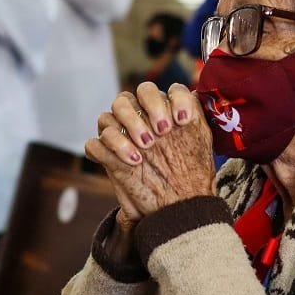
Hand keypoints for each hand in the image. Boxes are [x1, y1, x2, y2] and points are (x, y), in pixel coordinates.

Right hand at [85, 82, 215, 218]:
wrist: (180, 202)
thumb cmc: (192, 169)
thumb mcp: (200, 138)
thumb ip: (195, 112)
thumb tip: (193, 92)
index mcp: (154, 111)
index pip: (148, 91)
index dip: (163, 100)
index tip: (181, 120)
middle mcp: (134, 121)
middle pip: (123, 100)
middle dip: (140, 115)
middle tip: (160, 133)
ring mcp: (118, 138)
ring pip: (105, 118)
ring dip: (125, 131)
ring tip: (144, 151)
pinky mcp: (106, 157)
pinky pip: (94, 145)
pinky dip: (108, 150)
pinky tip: (131, 162)